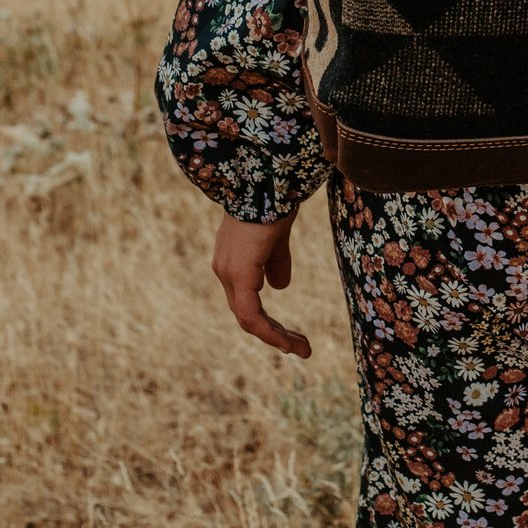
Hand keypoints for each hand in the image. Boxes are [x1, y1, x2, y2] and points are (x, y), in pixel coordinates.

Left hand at [211, 209, 312, 357]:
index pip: (246, 301)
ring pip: (249, 319)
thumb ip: (276, 261)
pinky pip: (251, 315)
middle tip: (302, 347)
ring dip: (276, 337)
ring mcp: (228, 272)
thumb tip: (280, 287)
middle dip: (275, 333)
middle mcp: (224, 269)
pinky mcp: (239, 274)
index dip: (268, 321)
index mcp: (232, 260)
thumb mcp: (277, 236)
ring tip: (302, 349)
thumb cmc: (274, 198)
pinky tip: (288, 342)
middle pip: (247, 314)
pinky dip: (270, 332)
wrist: (268, 178)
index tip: (292, 334)